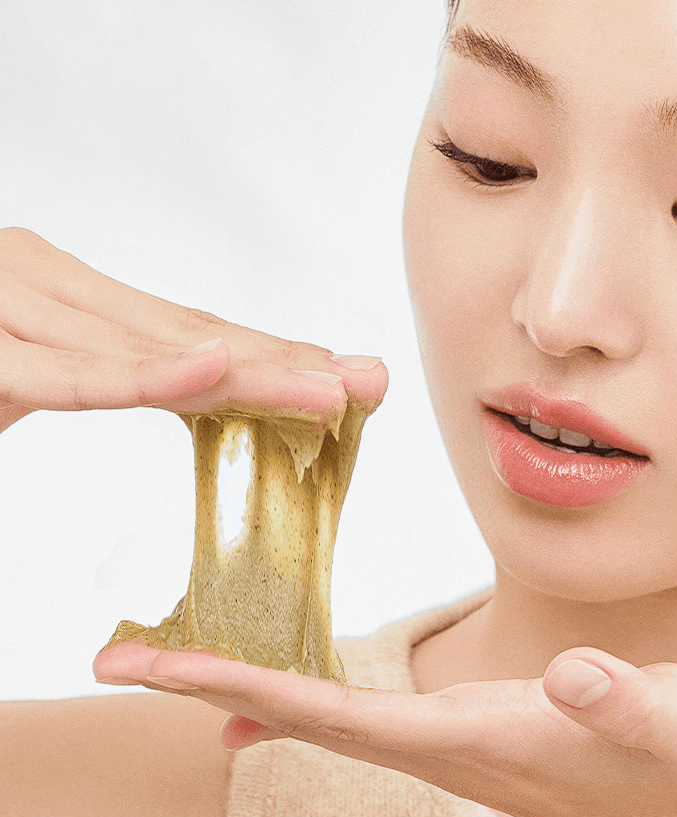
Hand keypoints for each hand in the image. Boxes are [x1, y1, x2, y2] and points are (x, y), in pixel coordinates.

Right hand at [0, 228, 386, 431]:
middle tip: (367, 381)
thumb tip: (158, 382)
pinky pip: (72, 375)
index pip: (186, 330)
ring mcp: (16, 313)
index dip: (268, 355)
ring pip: (152, 352)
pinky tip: (214, 369)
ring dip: (250, 375)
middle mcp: (50, 288)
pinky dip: (147, 375)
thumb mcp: (17, 366)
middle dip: (286, 364)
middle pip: (190, 335)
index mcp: (67, 293)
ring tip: (330, 393)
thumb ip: (81, 368)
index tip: (336, 374)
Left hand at [94, 643, 676, 816]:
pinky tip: (269, 692)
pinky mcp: (470, 730)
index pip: (332, 715)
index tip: (160, 666)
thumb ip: (627, 704)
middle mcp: (443, 746)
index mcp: (471, 741)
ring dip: (249, 685)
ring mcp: (452, 742)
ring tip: (177, 665)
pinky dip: (302, 690)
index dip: (244, 685)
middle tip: (123, 657)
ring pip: (324, 714)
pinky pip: (359, 710)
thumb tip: (580, 680)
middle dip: (212, 684)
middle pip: (303, 715)